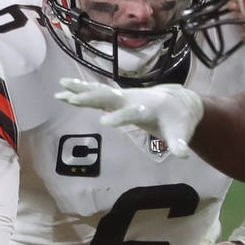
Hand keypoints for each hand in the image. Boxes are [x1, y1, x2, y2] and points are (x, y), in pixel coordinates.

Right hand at [55, 78, 202, 156]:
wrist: (179, 101)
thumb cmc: (179, 120)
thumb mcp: (181, 133)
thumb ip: (179, 143)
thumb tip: (184, 154)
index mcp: (148, 107)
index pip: (132, 112)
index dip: (120, 117)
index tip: (105, 122)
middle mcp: (133, 98)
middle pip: (110, 97)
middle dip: (92, 98)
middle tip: (72, 100)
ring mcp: (124, 97)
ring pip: (100, 91)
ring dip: (80, 91)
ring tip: (60, 90)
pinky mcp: (118, 98)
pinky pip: (97, 94)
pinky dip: (81, 92)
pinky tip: (64, 92)